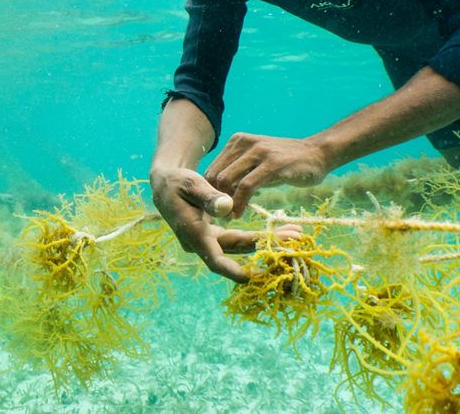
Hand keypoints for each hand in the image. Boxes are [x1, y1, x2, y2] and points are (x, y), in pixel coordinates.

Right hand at [151, 165, 305, 282]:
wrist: (165, 183)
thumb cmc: (176, 182)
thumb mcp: (190, 183)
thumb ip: (208, 196)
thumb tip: (226, 208)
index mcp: (193, 233)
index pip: (215, 260)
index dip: (235, 271)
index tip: (256, 276)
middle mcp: (201, 242)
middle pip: (236, 252)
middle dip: (265, 249)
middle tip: (294, 242)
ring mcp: (209, 241)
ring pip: (240, 246)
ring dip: (266, 243)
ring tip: (293, 235)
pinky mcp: (215, 235)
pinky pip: (238, 240)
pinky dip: (257, 238)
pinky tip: (278, 233)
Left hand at [206, 133, 331, 217]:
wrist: (318, 153)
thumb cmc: (287, 162)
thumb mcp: (258, 163)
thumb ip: (239, 174)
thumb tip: (217, 194)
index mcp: (237, 141)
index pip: (212, 169)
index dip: (209, 192)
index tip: (213, 210)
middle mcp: (244, 143)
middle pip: (216, 175)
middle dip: (214, 198)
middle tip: (218, 216)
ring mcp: (259, 152)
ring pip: (228, 180)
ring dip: (224, 203)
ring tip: (228, 216)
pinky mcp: (272, 164)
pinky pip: (247, 186)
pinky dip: (239, 203)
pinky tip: (239, 213)